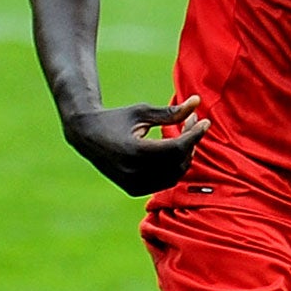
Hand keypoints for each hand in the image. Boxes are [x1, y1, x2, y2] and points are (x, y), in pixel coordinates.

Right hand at [61, 95, 210, 195]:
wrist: (86, 136)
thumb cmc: (115, 119)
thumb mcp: (142, 112)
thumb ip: (170, 112)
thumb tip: (197, 102)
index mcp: (136, 151)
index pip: (177, 148)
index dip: (194, 135)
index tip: (205, 121)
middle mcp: (134, 171)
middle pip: (178, 161)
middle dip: (190, 142)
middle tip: (192, 123)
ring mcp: (133, 183)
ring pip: (174, 175)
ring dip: (184, 156)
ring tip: (182, 136)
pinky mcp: (133, 189)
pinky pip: (164, 182)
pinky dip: (173, 168)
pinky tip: (171, 150)